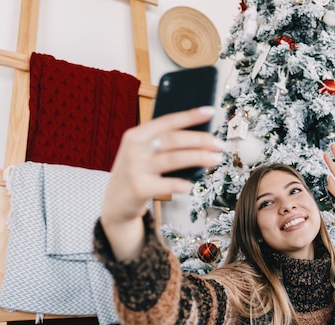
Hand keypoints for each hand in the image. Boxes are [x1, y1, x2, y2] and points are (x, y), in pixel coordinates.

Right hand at [101, 107, 223, 259]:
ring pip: (175, 159)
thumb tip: (199, 138)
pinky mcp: (139, 188)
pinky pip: (169, 184)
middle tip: (219, 144)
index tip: (209, 111)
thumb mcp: (141, 154)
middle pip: (174, 139)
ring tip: (216, 159)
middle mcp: (134, 149)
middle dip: (200, 140)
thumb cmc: (136, 175)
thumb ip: (162, 144)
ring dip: (199, 158)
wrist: (115, 204)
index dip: (190, 115)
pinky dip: (183, 184)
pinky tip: (190, 185)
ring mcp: (135, 168)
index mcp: (135, 135)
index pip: (167, 121)